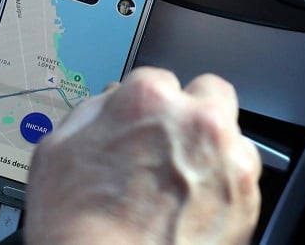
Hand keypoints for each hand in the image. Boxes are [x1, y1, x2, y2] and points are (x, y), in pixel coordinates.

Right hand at [23, 66, 262, 244]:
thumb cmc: (77, 224)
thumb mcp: (57, 149)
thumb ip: (92, 111)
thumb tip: (112, 100)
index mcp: (147, 99)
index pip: (158, 79)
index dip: (147, 106)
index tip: (145, 124)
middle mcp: (195, 120)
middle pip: (209, 91)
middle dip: (193, 109)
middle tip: (173, 141)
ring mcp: (228, 158)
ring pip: (231, 133)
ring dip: (212, 148)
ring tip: (182, 181)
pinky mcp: (248, 196)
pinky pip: (244, 174)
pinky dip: (224, 184)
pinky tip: (194, 204)